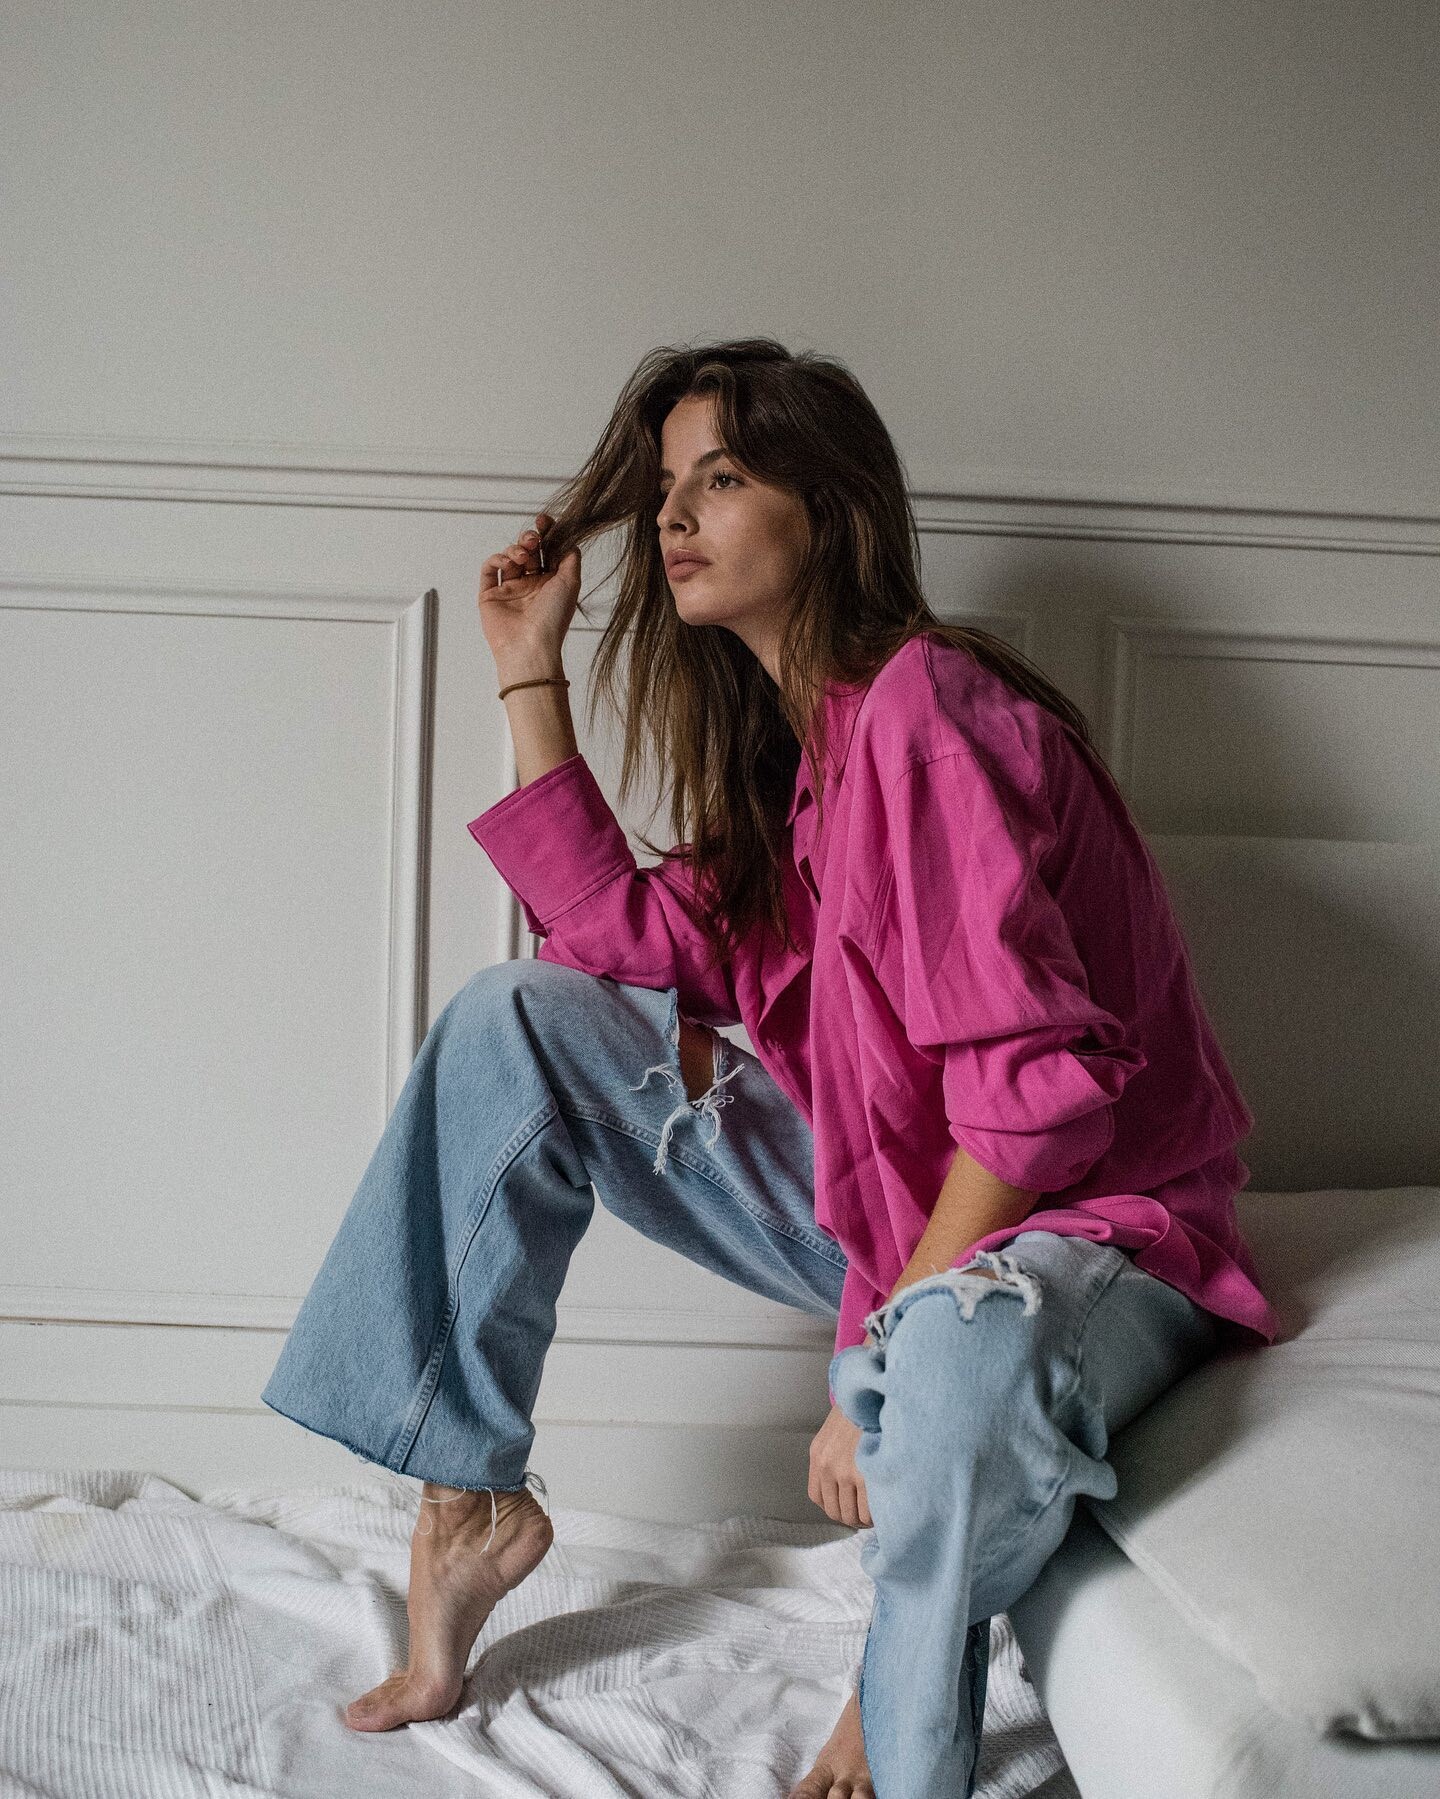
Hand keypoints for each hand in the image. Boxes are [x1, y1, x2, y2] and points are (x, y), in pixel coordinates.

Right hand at [477, 512, 581, 669]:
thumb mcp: (571, 582)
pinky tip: (506, 562)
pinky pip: (489, 570)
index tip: (545, 520)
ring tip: (523, 556)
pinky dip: (496, 560)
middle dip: (530, 538)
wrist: (530, 646)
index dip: (546, 533)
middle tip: (533, 538)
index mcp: (551, 583)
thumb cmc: (553, 618)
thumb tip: (570, 537)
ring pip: (509, 557)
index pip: (546, 550)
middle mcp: (531, 585)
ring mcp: (510, 590)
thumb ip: (571, 557)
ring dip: (515, 549)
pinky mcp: (490, 596)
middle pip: (528, 551)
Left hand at [808, 1401, 871, 1527]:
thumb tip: (842, 1486)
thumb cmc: (860, 1411)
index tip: (848, 1507)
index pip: (817, 1497)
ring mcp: (846, 1471)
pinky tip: (884, 1508)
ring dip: (865, 1518)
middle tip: (866, 1514)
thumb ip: (833, 1456)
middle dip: (852, 1517)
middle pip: (835, 1511)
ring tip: (877, 1512)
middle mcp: (828, 1465)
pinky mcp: (866, 1475)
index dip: (834, 1507)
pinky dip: (876, 1516)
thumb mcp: (834, 1431)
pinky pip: (868, 1511)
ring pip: (853, 1515)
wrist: (874, 1392)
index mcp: (818, 1455)